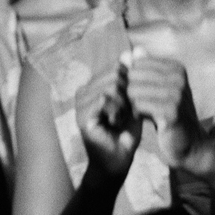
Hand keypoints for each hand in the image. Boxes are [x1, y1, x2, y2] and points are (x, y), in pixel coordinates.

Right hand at [77, 63, 140, 185]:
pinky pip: (105, 98)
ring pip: (112, 84)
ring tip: (120, 119)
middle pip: (115, 73)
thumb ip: (132, 79)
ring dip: (124, 103)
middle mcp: (83, 91)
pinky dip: (118, 110)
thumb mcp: (132, 103)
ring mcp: (80, 103)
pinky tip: (116, 123)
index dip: (131, 84)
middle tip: (126, 114)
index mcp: (93, 86)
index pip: (116, 67)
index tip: (131, 105)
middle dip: (129, 93)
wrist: (116, 164)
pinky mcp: (82, 115)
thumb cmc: (124, 135)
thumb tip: (133, 50)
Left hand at [123, 51, 203, 169]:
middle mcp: (179, 78)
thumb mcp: (158, 90)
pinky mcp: (172, 112)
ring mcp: (177, 94)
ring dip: (128, 103)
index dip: (129, 78)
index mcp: (176, 68)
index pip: (137, 63)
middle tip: (128, 104)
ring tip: (133, 111)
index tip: (132, 92)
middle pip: (133, 75)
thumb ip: (143, 71)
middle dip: (127, 90)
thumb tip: (127, 52)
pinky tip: (139, 119)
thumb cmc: (170, 115)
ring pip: (133, 90)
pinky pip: (138, 106)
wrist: (191, 144)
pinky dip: (134, 113)